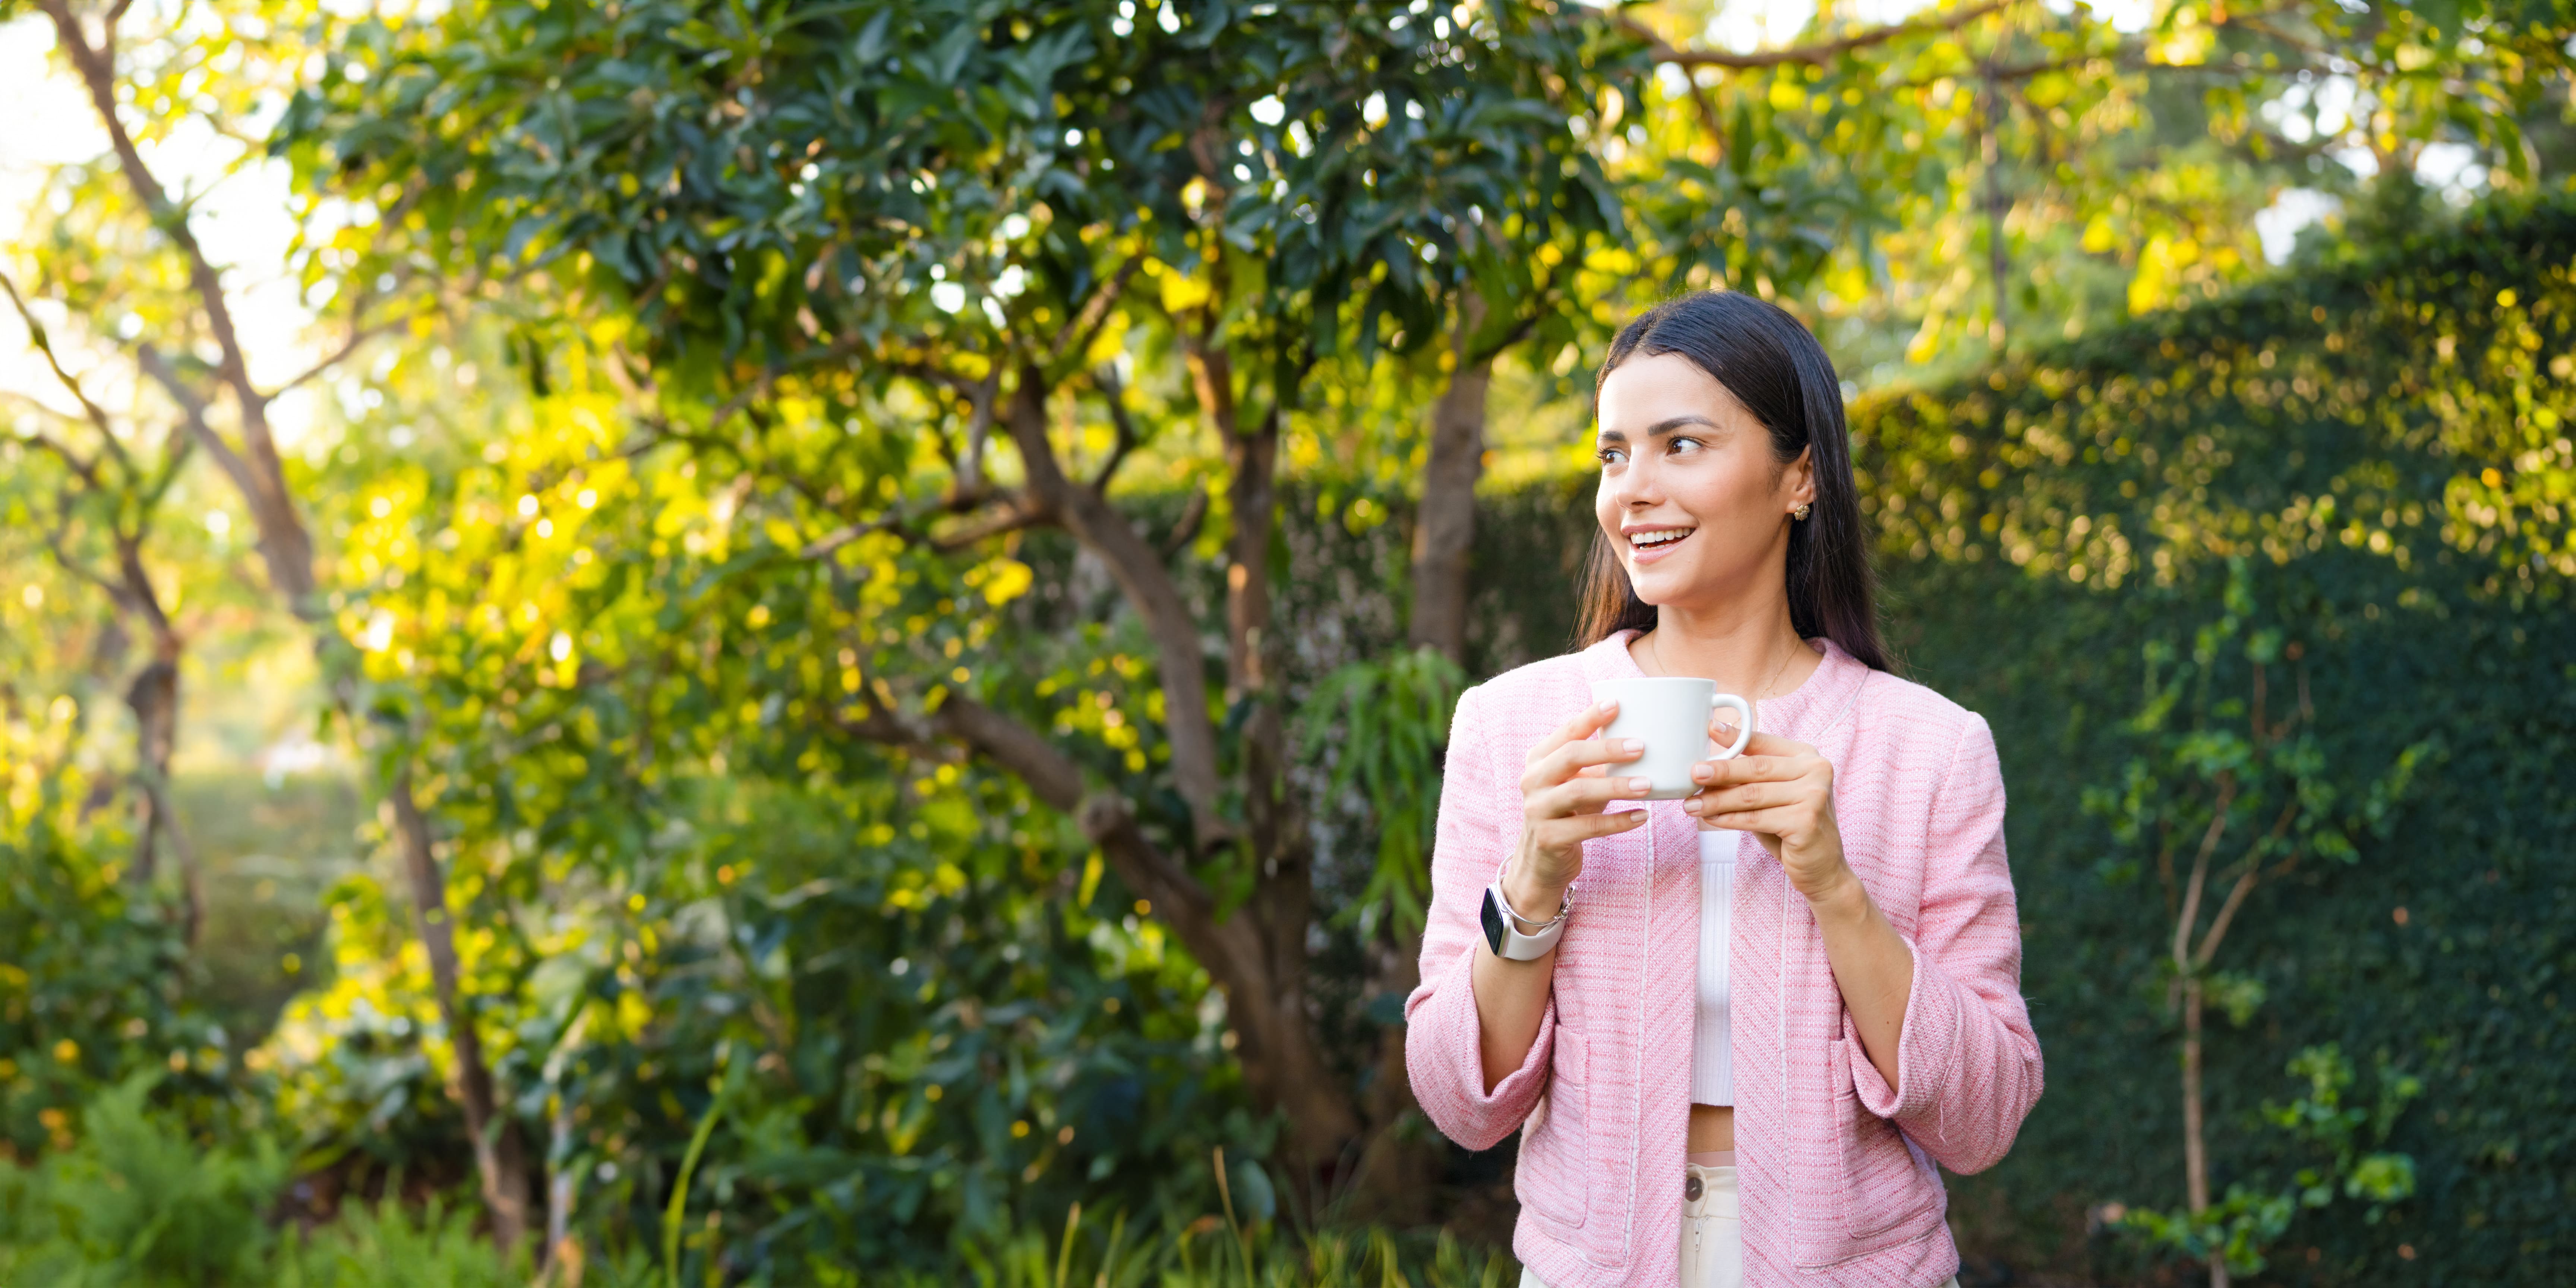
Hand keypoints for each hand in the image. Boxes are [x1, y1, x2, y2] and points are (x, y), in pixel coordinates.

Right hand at [1510, 700, 1649, 914]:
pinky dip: (1618, 821)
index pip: (1565, 732)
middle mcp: (1532, 781)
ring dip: (1616, 786)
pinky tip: (1642, 817)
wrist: (1540, 863)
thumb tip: (1639, 736)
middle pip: (1570, 756)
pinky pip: (1588, 827)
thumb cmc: (1567, 814)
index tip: (1617, 704)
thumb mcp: (1576, 783)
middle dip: (1607, 749)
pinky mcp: (1548, 838)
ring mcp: (1537, 810)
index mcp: (1538, 760)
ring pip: (1578, 791)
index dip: (1590, 717)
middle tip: (1641, 747)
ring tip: (1648, 784)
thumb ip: (1595, 764)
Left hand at [1685, 731, 1854, 905]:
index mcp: (1807, 757)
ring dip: (1717, 800)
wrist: (1823, 868)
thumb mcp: (1774, 797)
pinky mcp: (1806, 821)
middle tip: (1693, 773)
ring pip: (1752, 795)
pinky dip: (1729, 819)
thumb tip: (1706, 770)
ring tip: (1692, 804)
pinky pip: (1756, 818)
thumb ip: (1751, 780)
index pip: (1765, 743)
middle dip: (1721, 771)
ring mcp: (1813, 796)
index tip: (1711, 727)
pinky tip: (1710, 819)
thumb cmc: (1792, 829)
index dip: (1736, 736)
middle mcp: (1815, 771)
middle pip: (1757, 768)